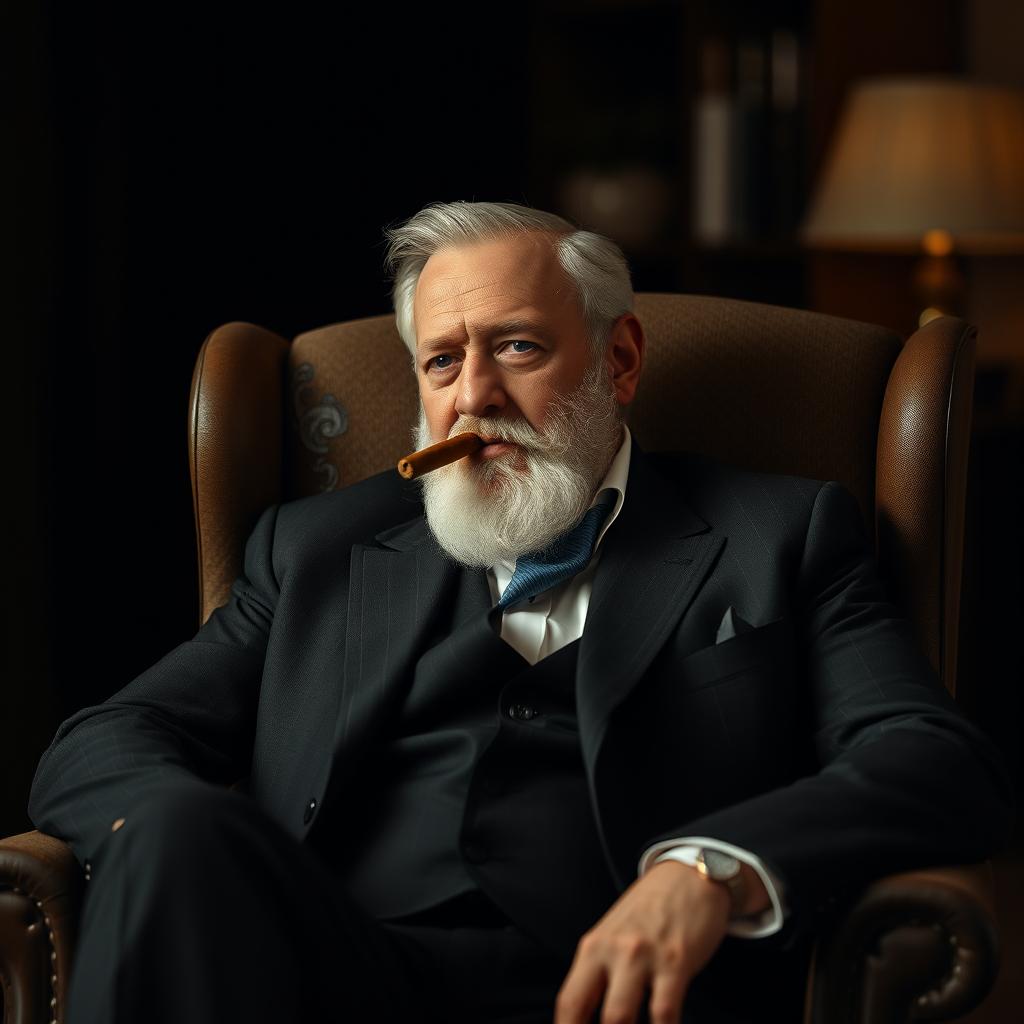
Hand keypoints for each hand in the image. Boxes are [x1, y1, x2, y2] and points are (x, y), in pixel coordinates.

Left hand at [554, 860, 729, 1023]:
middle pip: (592, 1015)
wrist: (688, 876)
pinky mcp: (676, 961)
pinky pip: (664, 1013)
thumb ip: (600, 972)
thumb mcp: (613, 935)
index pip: (569, 1003)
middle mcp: (613, 951)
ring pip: (621, 1017)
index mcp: (593, 947)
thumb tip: (587, 1016)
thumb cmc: (649, 911)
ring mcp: (643, 956)